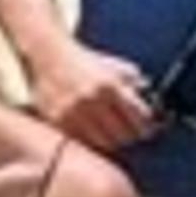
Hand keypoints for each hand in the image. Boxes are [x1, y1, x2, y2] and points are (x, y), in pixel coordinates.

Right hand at [15, 38, 156, 151]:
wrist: (48, 54)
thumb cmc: (82, 60)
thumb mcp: (111, 64)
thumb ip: (131, 78)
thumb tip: (147, 90)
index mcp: (110, 85)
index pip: (138, 117)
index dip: (146, 127)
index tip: (147, 129)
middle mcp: (92, 100)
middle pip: (123, 135)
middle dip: (130, 135)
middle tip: (130, 134)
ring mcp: (74, 112)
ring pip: (103, 143)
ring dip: (110, 140)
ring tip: (111, 134)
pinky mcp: (58, 121)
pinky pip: (83, 142)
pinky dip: (90, 140)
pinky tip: (92, 133)